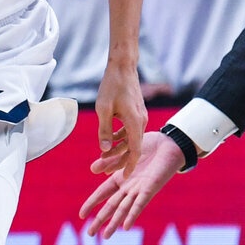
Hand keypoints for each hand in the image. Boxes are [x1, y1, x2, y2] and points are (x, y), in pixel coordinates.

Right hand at [80, 130, 184, 236]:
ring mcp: (139, 190)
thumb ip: (109, 162)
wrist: (169, 143)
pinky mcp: (150, 189)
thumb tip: (92, 169)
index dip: (91, 204)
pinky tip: (126, 227)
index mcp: (120, 178)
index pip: (102, 194)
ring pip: (123, 209)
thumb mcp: (124, 152)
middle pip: (111, 206)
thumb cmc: (148, 145)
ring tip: (105, 236)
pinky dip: (132, 215)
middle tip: (89, 234)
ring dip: (114, 223)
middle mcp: (128, 187)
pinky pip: (140, 204)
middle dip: (100, 220)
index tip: (81, 215)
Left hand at [91, 58, 146, 177]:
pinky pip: (130, 131)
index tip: (123, 177)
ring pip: (130, 139)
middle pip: (132, 147)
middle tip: (103, 170)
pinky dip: (120, 138)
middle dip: (118, 160)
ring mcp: (140, 117)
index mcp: (135, 122)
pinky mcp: (137, 113)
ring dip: (118, 149)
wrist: (123, 67)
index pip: (135, 150)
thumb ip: (104, 130)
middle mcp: (141, 121)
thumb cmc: (112, 86)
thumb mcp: (103, 109)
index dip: (129, 165)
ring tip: (102, 158)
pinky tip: (109, 141)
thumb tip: (104, 150)